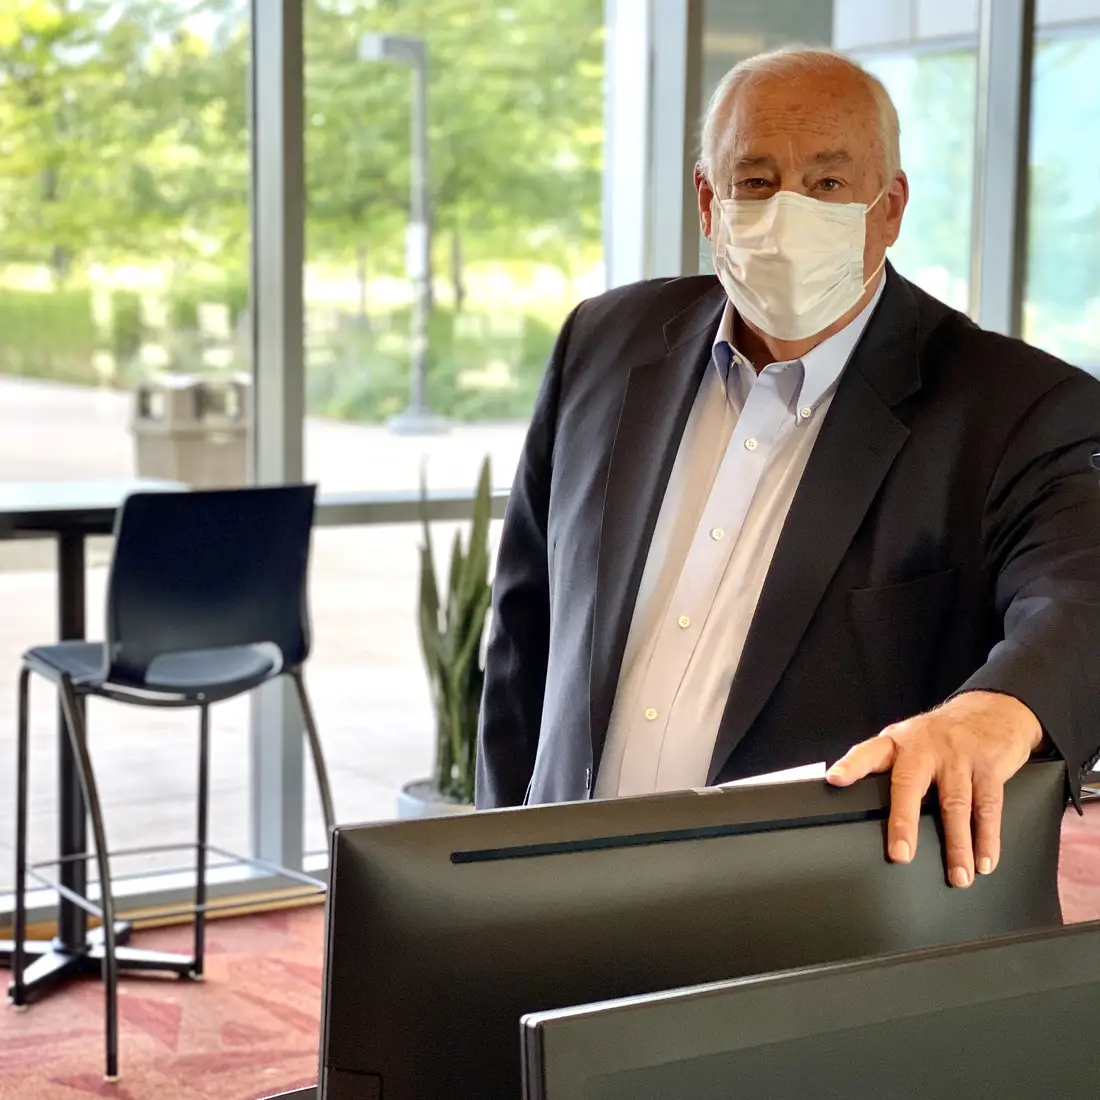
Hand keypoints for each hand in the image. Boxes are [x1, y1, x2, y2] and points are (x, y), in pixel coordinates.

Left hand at [825, 691, 1044, 887]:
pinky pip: (988, 807)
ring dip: (957, 845)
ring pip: (956, 804)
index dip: (852, 765)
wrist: (992, 709)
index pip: (869, 752)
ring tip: (958, 876)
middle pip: (911, 784)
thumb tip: (855, 802)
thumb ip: (886, 766)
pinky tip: (984, 862)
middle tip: (900, 855)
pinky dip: (987, 838)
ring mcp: (958, 757)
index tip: (835, 779)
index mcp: (898, 742)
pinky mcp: (989, 768)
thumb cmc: (939, 735)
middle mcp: (925, 747)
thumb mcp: (907, 740)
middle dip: (905, 821)